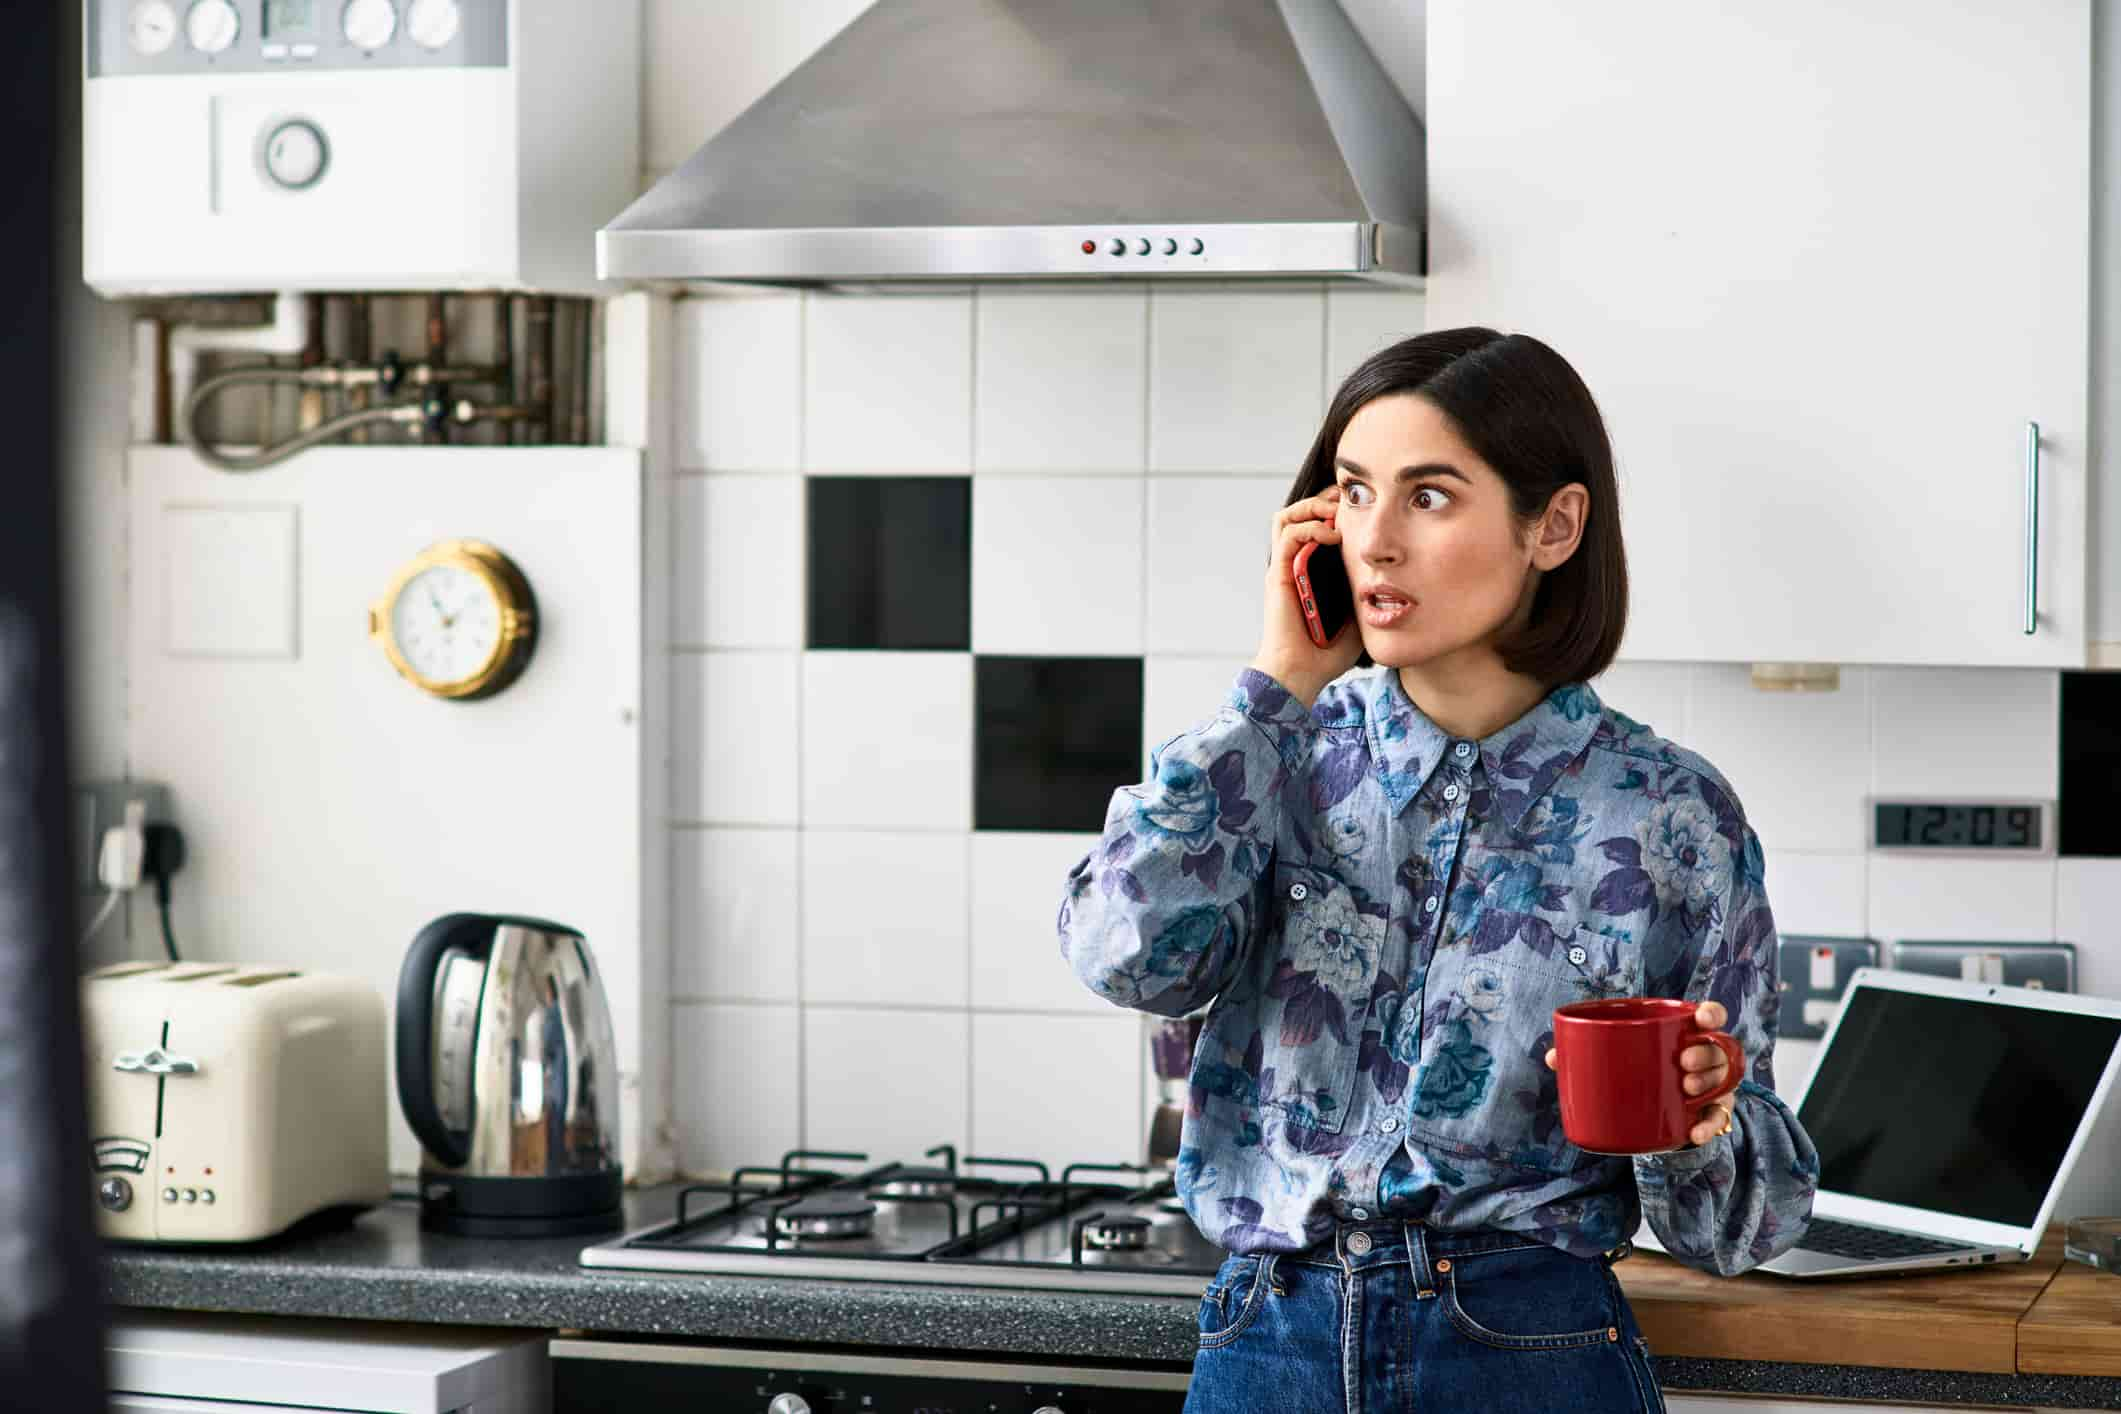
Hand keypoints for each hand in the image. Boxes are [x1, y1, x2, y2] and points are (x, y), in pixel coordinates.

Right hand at [1250, 487, 1362, 708]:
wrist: (1301, 673)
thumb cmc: (1327, 653)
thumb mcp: (1359, 616)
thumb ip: (1369, 595)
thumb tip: (1398, 582)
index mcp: (1310, 572)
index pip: (1316, 526)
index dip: (1335, 510)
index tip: (1361, 507)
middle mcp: (1294, 565)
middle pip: (1299, 513)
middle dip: (1323, 501)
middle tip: (1348, 502)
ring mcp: (1284, 568)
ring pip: (1287, 517)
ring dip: (1312, 507)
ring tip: (1336, 514)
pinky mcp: (1278, 574)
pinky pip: (1289, 535)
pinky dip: (1311, 527)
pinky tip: (1333, 535)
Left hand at [1542, 1000, 1736, 1148]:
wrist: (1650, 1113)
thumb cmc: (1634, 1072)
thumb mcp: (1617, 1058)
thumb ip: (1586, 1053)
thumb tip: (1552, 1057)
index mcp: (1685, 1035)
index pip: (1711, 1017)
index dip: (1712, 1014)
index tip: (1701, 1019)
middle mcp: (1706, 1058)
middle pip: (1718, 1049)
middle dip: (1706, 1053)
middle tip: (1684, 1062)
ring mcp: (1711, 1087)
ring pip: (1723, 1081)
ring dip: (1709, 1083)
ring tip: (1687, 1088)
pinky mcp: (1707, 1114)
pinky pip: (1717, 1119)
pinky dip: (1707, 1126)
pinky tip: (1695, 1132)